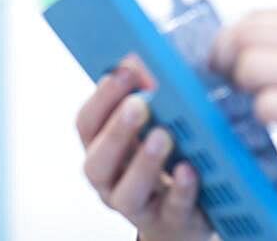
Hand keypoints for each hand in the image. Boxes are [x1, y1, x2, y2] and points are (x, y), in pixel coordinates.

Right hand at [75, 55, 213, 240]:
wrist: (182, 217)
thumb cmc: (165, 159)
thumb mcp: (153, 125)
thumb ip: (148, 94)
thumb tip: (144, 56)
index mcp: (102, 149)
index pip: (87, 125)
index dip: (101, 99)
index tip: (122, 72)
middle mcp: (110, 181)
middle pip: (98, 161)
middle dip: (117, 130)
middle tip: (139, 103)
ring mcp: (137, 206)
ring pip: (127, 192)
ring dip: (144, 162)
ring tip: (163, 136)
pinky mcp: (169, 221)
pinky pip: (172, 208)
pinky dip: (180, 189)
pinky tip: (189, 169)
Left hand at [210, 1, 276, 217]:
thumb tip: (247, 41)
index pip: (256, 16)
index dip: (227, 40)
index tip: (222, 61)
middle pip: (244, 36)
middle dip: (222, 61)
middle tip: (226, 82)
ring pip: (251, 67)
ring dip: (241, 89)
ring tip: (254, 101)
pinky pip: (272, 106)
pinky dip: (262, 114)